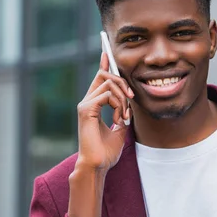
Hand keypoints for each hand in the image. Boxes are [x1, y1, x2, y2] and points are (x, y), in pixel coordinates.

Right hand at [75, 52, 133, 174]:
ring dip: (122, 99)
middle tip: (131, 98)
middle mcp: (87, 101)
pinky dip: (117, 104)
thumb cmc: (106, 152)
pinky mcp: (85, 109)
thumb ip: (122, 113)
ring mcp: (84, 104)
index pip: (99, 78)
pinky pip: (106, 94)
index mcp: (93, 105)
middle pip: (105, 75)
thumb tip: (129, 103)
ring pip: (108, 83)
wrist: (98, 165)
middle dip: (122, 83)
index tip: (107, 52)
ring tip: (124, 117)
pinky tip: (118, 119)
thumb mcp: (120, 128)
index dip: (104, 63)